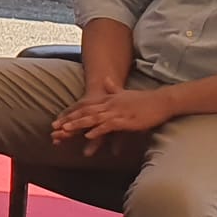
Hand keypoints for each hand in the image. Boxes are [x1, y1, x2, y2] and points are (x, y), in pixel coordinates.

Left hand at [52, 88, 171, 153]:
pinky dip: (98, 130)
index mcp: (108, 99)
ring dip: (78, 125)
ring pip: (93, 119)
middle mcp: (109, 104)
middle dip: (69, 120)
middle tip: (55, 128)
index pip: (85, 106)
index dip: (71, 113)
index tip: (58, 120)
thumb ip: (114, 88)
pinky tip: (89, 136)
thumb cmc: (145, 99)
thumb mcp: (125, 93)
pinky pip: (108, 126)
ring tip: (65, 131)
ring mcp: (116, 112)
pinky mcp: (125, 120)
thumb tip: (106, 80)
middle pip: (84, 112)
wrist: (162, 100)